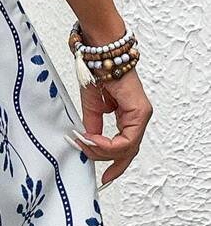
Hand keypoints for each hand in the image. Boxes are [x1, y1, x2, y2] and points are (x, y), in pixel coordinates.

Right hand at [74, 71, 152, 186]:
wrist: (99, 54)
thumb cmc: (96, 73)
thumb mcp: (91, 108)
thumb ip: (93, 127)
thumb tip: (90, 144)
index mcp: (128, 116)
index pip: (125, 147)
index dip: (113, 162)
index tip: (99, 171)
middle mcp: (137, 117)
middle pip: (128, 151)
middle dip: (110, 162)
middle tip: (96, 170)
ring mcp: (141, 115)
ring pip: (128, 148)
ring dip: (104, 152)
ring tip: (85, 144)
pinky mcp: (140, 112)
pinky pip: (128, 139)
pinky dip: (109, 144)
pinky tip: (92, 139)